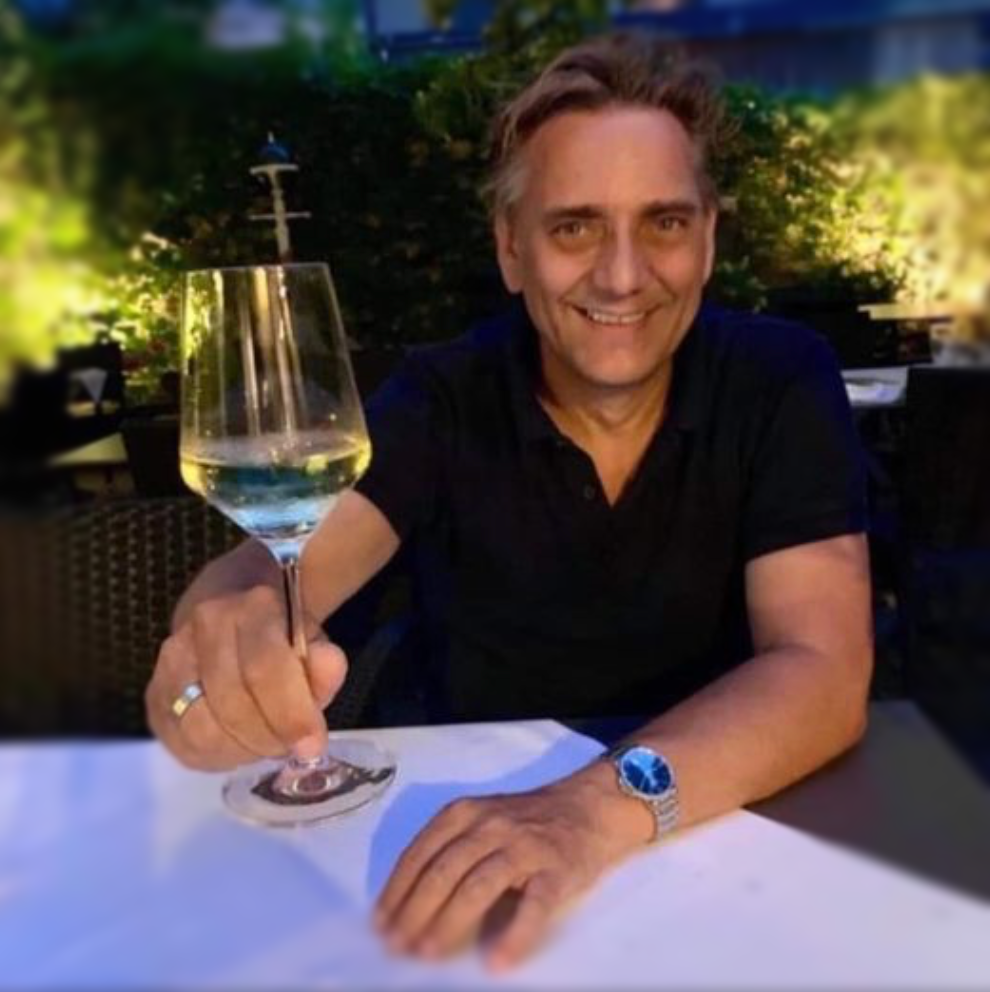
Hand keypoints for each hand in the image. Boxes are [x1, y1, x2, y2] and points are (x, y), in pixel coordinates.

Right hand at [145, 585, 346, 770]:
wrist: (232, 609)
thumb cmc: (280, 633)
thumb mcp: (313, 641)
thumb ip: (324, 662)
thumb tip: (329, 667)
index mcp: (250, 607)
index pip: (264, 667)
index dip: (290, 714)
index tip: (312, 745)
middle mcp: (201, 628)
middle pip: (230, 703)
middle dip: (267, 737)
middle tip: (288, 745)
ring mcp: (169, 661)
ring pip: (198, 727)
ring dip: (239, 749)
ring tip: (264, 744)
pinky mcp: (153, 694)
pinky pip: (179, 742)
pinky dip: (213, 756)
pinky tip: (237, 748)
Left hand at [375, 769, 645, 970]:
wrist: (588, 808)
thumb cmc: (527, 821)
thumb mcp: (481, 819)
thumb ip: (450, 847)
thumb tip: (407, 901)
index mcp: (465, 813)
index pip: (421, 852)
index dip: (397, 890)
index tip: (380, 922)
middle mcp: (490, 826)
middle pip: (443, 870)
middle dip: (414, 911)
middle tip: (397, 945)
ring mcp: (524, 847)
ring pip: (478, 885)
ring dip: (448, 922)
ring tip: (429, 952)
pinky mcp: (556, 871)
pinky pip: (533, 906)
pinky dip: (515, 935)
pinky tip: (497, 961)